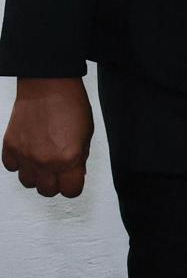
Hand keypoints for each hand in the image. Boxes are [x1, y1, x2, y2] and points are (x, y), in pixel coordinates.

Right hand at [2, 78, 93, 197]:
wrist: (48, 85)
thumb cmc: (71, 104)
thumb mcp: (87, 134)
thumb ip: (80, 158)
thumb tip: (76, 173)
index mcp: (69, 159)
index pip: (71, 191)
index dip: (74, 185)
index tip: (73, 179)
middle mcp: (45, 162)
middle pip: (48, 191)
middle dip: (55, 182)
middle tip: (59, 169)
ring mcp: (25, 156)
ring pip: (28, 183)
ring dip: (36, 174)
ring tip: (43, 159)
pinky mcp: (9, 148)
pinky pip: (12, 168)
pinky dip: (20, 163)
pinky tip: (29, 151)